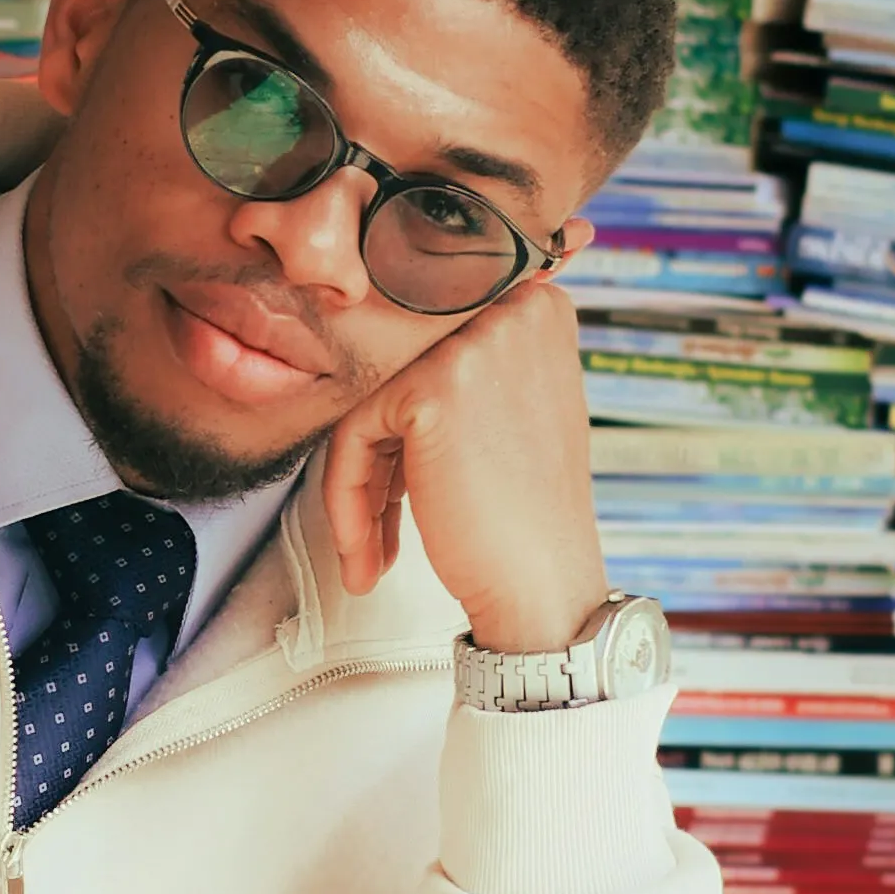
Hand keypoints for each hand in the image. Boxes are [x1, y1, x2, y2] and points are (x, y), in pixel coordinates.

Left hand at [320, 259, 606, 650]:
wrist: (545, 589)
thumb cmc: (525, 513)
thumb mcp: (518, 404)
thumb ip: (468, 361)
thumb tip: (384, 341)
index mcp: (538, 304)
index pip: (429, 343)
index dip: (402, 416)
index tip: (393, 482)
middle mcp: (514, 308)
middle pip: (398, 368)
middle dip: (375, 452)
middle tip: (372, 527)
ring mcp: (475, 342)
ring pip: (371, 400)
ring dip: (358, 485)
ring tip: (367, 552)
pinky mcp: (432, 387)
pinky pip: (354, 432)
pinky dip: (349, 497)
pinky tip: (367, 556)